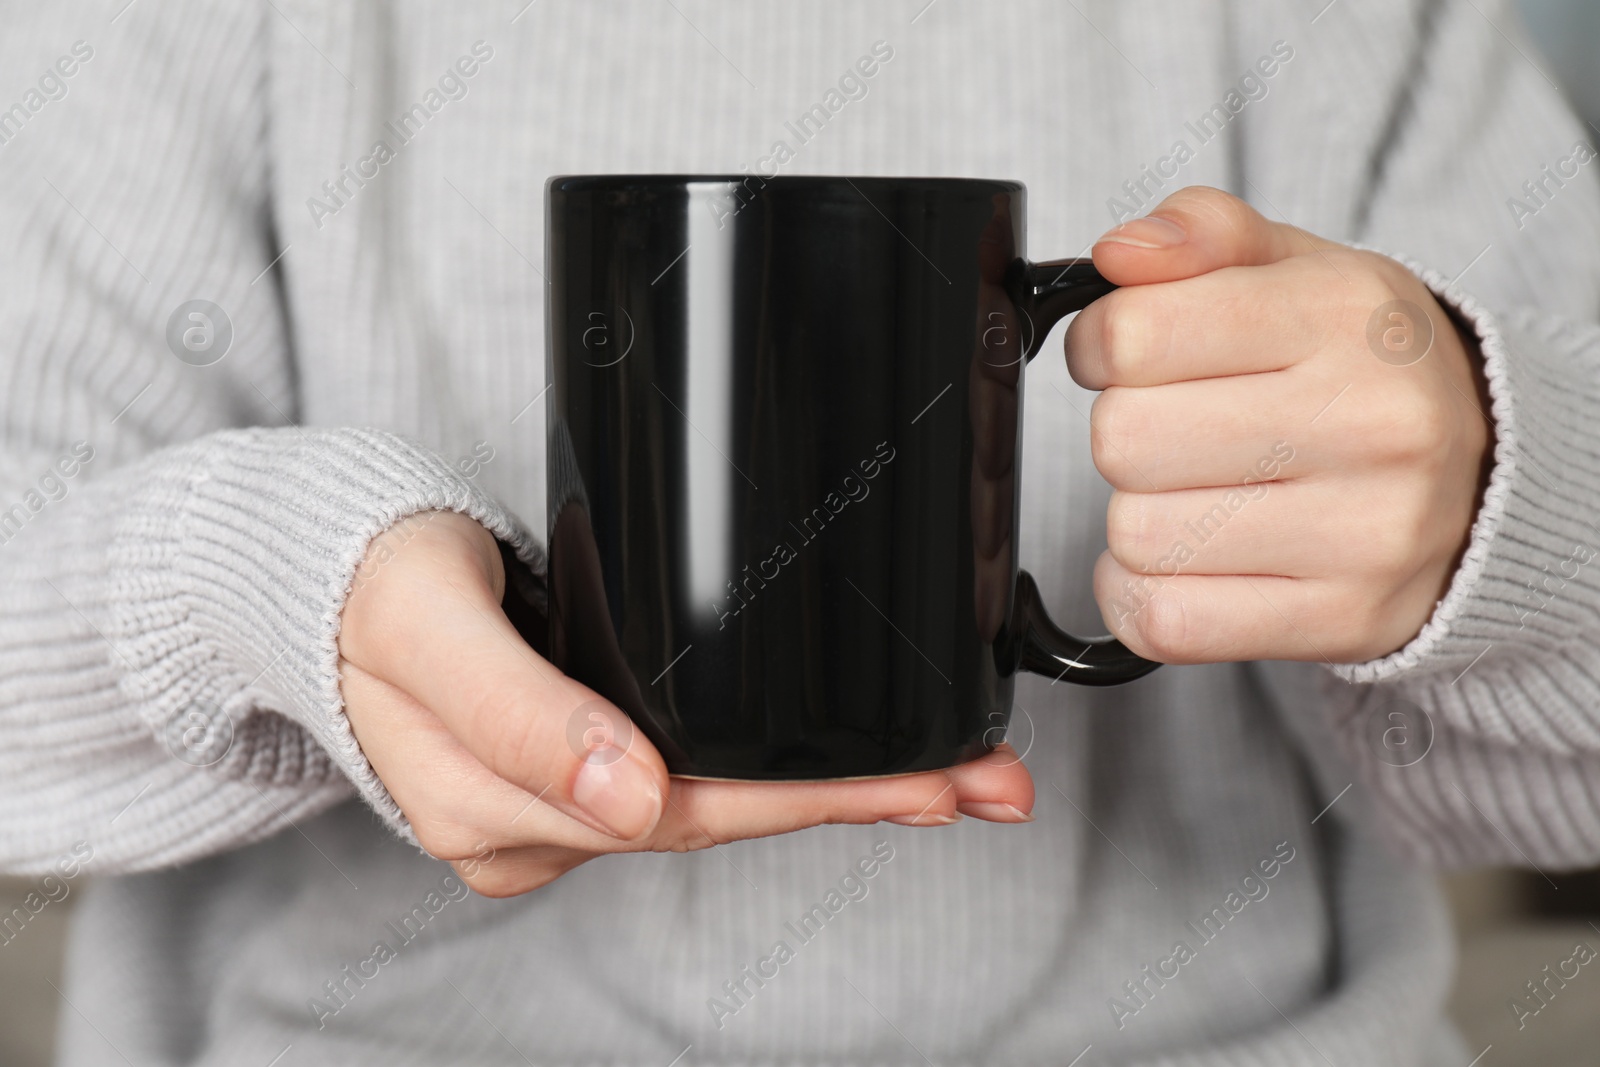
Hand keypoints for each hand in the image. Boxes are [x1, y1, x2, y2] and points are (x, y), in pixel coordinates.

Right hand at [337, 510, 1034, 896]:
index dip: (819, 800)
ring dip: (839, 791)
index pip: (691, 812)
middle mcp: (538, 830)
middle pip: (726, 818)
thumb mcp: (425, 629)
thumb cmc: (362, 587)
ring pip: (718, 806)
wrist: (319, 579)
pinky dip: (778, 770)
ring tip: (958, 775)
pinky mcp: (573, 774)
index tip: (932, 788)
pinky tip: (849, 763)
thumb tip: (628, 800)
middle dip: (866, 802)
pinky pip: (691, 780)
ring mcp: (558, 810)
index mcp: (496, 809)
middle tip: (992, 782)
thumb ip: (519, 715)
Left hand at [1066, 186, 1491, 664]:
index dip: (1100, 345)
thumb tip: (1118, 253)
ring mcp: (1365, 532)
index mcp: (1347, 315)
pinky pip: (1163, 622)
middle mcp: (1370, 423)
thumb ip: (1200, 234)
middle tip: (1174, 429)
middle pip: (1123, 441)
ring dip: (1137, 517)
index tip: (1123, 354)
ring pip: (1136, 535)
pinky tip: (1181, 560)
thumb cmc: (1359, 366)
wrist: (1484, 478)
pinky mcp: (1344, 619)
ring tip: (1197, 493)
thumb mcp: (1298, 267)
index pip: (1134, 336)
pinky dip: (1140, 594)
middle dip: (1125, 432)